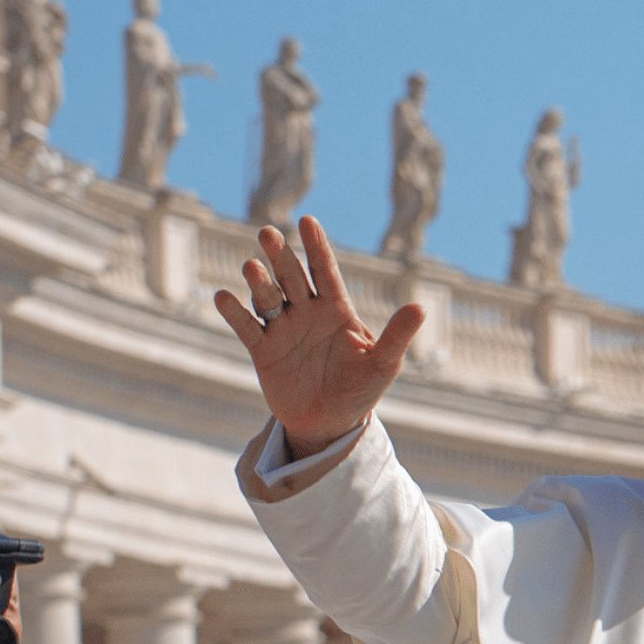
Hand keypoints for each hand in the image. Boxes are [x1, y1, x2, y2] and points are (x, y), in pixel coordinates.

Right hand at [215, 215, 423, 458]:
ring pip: (267, 297)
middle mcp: (306, 312)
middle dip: (281, 256)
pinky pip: (246, 328)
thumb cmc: (361, 389)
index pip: (325, 271)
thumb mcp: (384, 364)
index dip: (317, 247)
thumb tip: (420, 308)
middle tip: (268, 233)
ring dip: (258, 282)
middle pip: (292, 277)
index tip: (307, 221)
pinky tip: (223, 297)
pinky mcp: (263, 351)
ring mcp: (283, 329)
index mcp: (336, 309)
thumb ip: (397, 335)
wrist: (331, 423)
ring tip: (251, 266)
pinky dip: (234, 313)